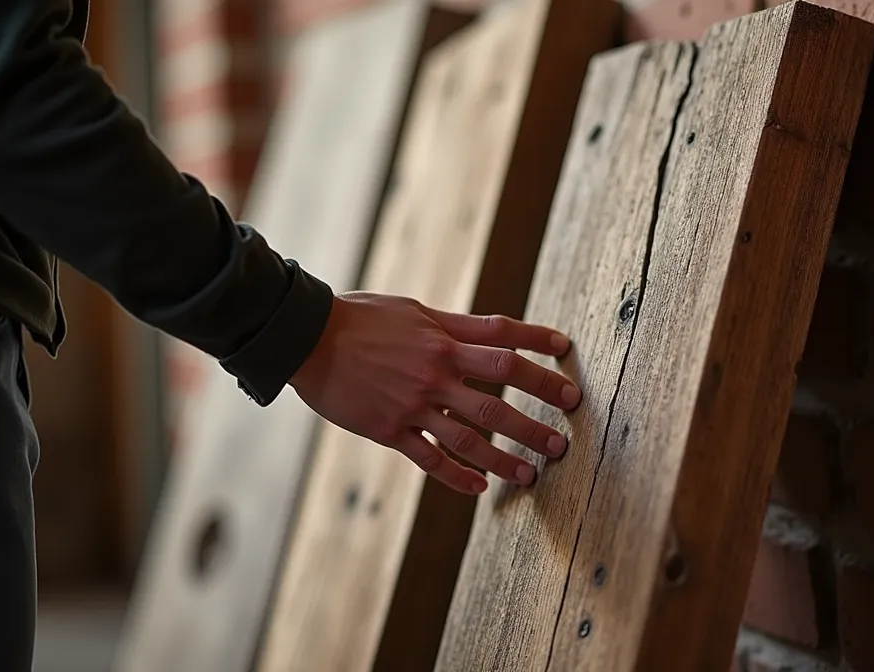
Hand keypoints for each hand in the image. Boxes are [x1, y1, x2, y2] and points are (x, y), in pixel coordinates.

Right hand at [289, 291, 579, 494]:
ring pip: (471, 437)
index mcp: (442, 338)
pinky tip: (481, 488)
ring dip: (507, 459)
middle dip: (537, 415)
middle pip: (499, 395)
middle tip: (564, 434)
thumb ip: (454, 326)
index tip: (567, 351)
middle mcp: (434, 371)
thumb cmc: (361, 319)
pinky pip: (430, 459)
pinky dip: (458, 476)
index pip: (503, 338)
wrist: (306, 340)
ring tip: (534, 474)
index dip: (538, 342)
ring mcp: (413, 404)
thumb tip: (495, 333)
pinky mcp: (389, 430)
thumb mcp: (413, 311)